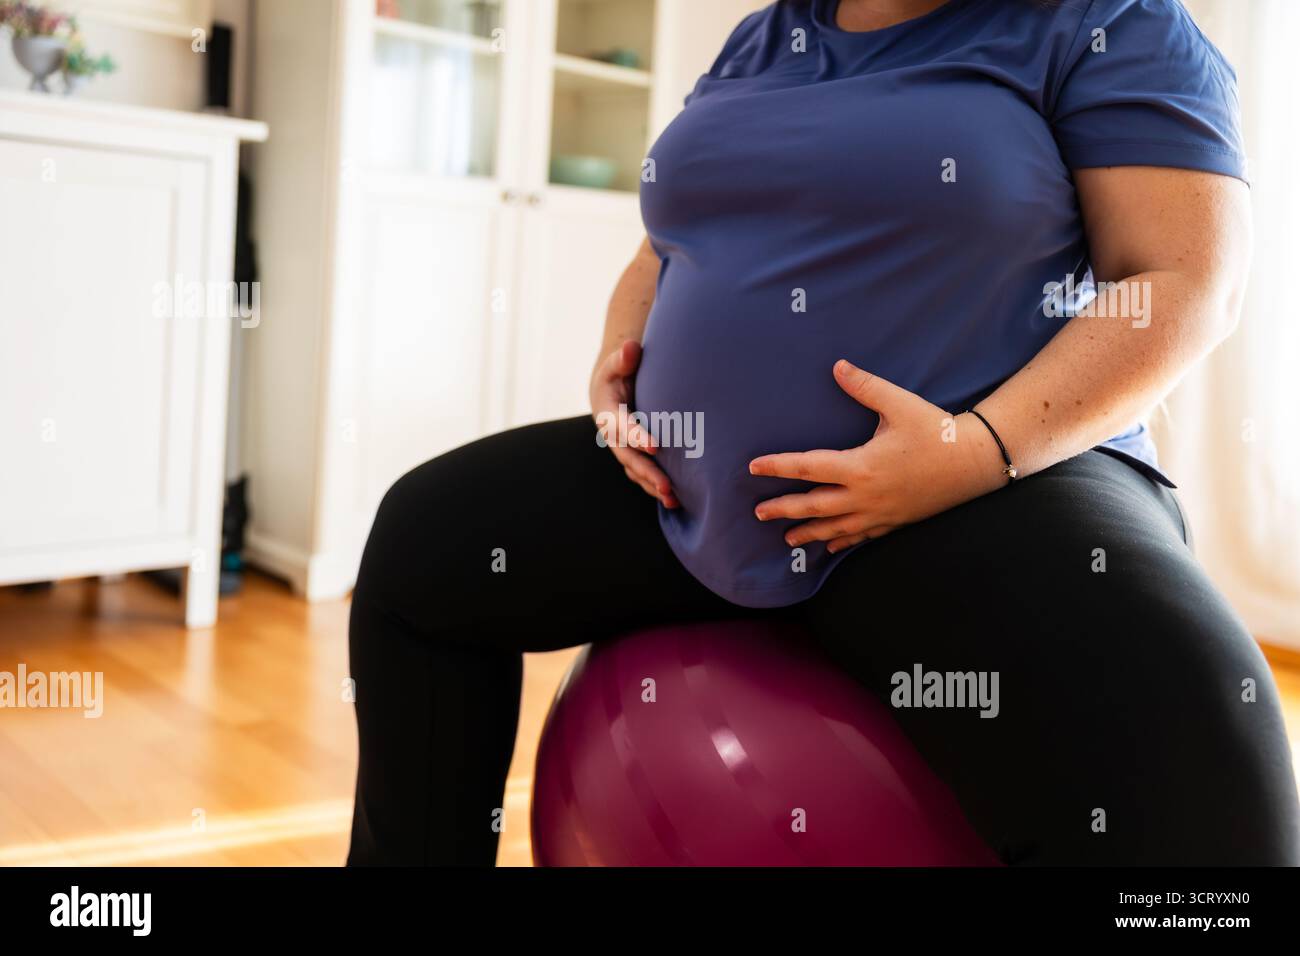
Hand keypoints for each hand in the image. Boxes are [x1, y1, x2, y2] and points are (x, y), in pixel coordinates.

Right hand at [590, 341, 678, 507]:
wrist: (609, 391)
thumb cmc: (617, 374)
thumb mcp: (616, 364)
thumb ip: (623, 358)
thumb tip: (631, 349)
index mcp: (608, 414)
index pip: (622, 427)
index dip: (637, 437)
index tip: (655, 446)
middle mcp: (613, 436)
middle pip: (630, 458)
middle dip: (648, 472)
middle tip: (667, 486)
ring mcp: (623, 449)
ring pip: (636, 471)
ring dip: (653, 486)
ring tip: (674, 499)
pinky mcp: (633, 457)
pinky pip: (642, 476)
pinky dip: (656, 488)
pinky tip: (676, 500)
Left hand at [750, 360, 1006, 551]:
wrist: (976, 463)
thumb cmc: (936, 430)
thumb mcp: (899, 404)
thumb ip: (865, 387)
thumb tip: (837, 366)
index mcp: (861, 466)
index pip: (808, 467)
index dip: (778, 467)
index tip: (754, 467)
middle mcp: (865, 495)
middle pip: (814, 506)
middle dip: (784, 509)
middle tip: (758, 512)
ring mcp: (880, 513)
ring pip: (835, 528)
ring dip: (808, 532)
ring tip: (786, 538)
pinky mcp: (895, 522)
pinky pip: (861, 537)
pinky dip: (841, 541)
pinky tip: (829, 547)